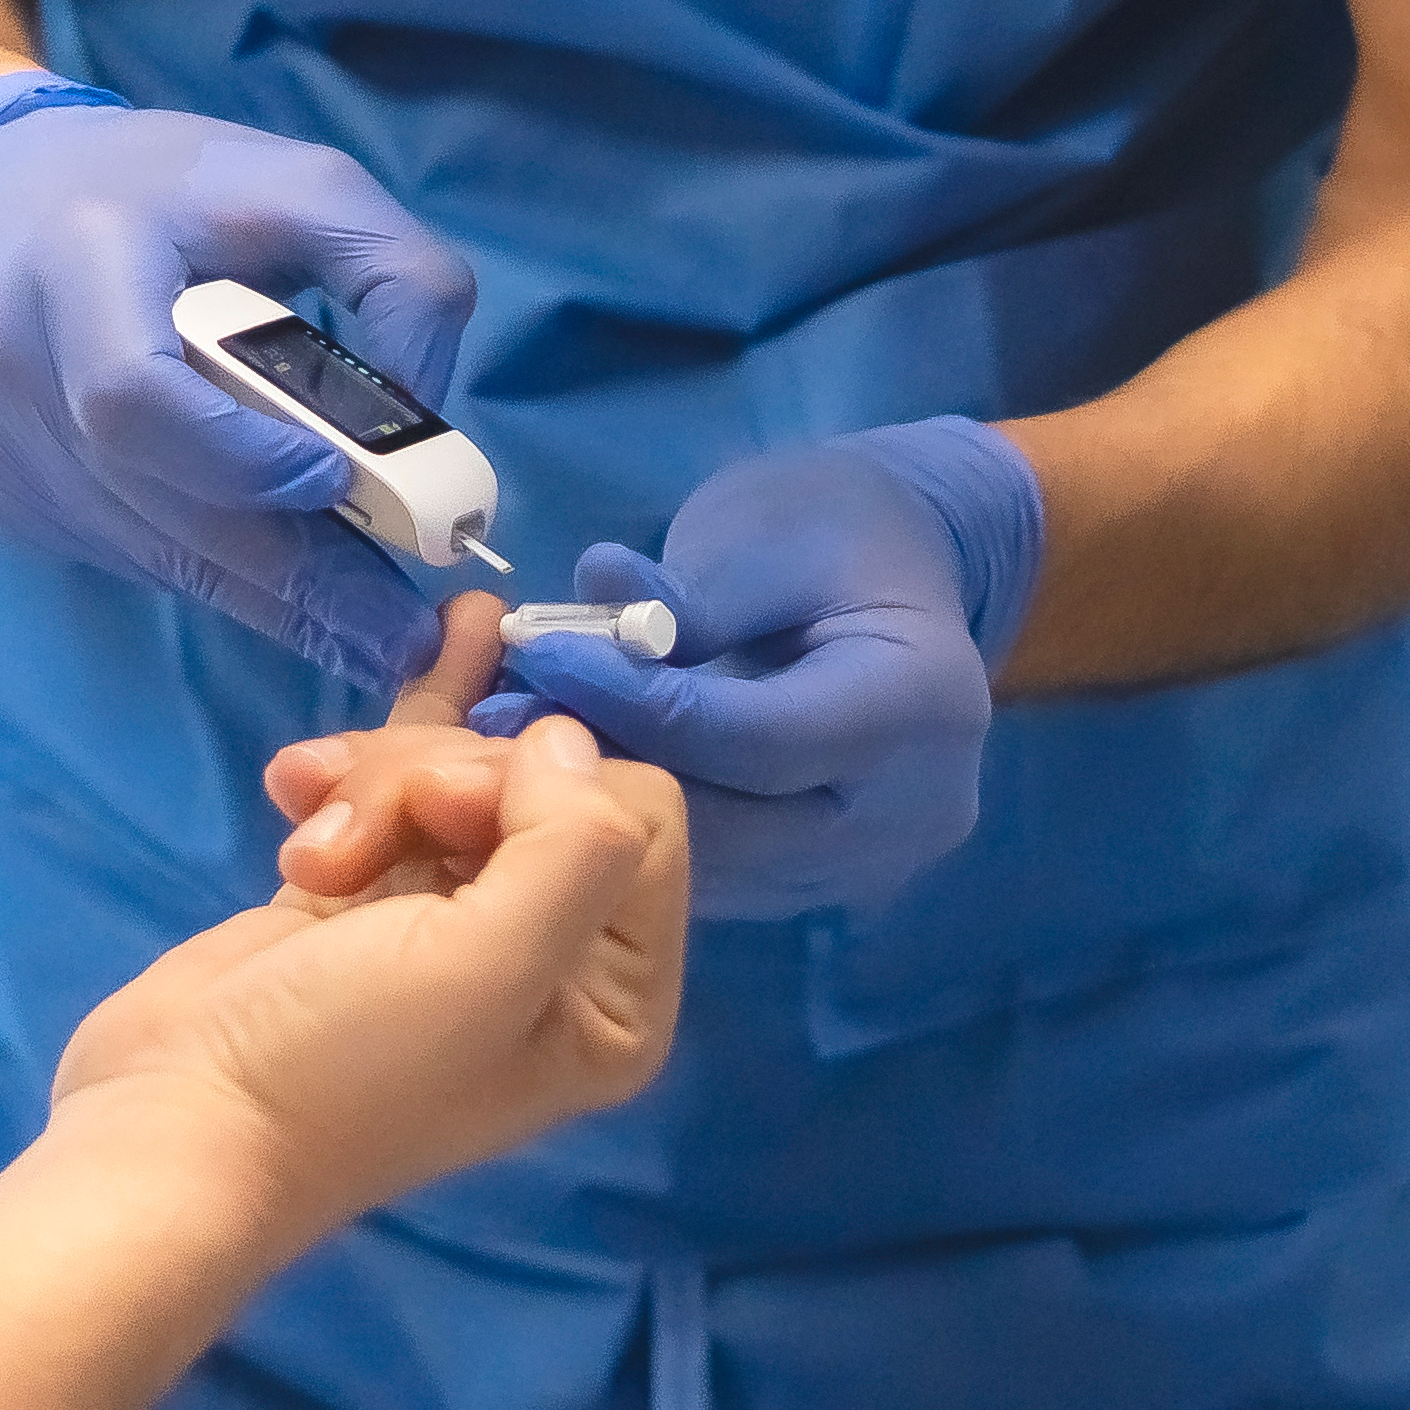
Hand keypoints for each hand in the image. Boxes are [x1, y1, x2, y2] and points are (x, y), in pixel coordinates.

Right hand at [0, 80, 477, 695]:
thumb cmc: (166, 190)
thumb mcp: (300, 181)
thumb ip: (394, 273)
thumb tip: (419, 418)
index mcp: (79, 252)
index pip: (134, 393)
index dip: (238, 456)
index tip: (336, 482)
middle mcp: (3, 352)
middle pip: (154, 500)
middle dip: (290, 577)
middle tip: (394, 635)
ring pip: (143, 550)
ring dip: (261, 599)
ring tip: (363, 629)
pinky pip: (118, 554)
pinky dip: (203, 569)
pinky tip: (272, 578)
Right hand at [53, 646, 691, 1238]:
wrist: (176, 1120)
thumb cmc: (345, 1061)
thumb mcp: (491, 964)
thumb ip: (573, 843)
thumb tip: (563, 741)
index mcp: (616, 996)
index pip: (638, 814)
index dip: (539, 790)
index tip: (445, 824)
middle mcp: (558, 953)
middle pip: (542, 779)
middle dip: (439, 784)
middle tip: (352, 849)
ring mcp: (463, 915)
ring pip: (460, 770)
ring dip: (376, 789)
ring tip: (308, 860)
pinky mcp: (376, 888)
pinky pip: (406, 778)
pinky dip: (372, 754)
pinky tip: (360, 716)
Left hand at [468, 421, 1042, 920]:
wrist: (911, 569)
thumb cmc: (839, 527)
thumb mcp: (766, 531)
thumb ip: (682, 599)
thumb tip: (571, 636)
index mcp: (917, 708)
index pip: (755, 739)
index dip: (639, 705)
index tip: (542, 660)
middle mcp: (906, 814)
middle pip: (731, 824)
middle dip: (604, 768)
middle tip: (493, 720)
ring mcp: (864, 865)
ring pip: (711, 865)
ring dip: (604, 809)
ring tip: (507, 746)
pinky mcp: (816, 881)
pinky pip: (713, 873)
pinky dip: (632, 828)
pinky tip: (559, 778)